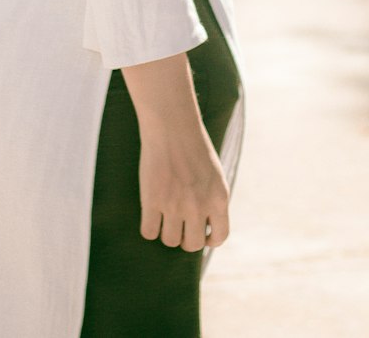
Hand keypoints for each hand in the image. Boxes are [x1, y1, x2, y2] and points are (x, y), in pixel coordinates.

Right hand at [137, 121, 229, 251]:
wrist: (172, 124)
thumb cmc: (193, 145)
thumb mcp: (214, 174)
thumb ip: (212, 200)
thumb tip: (207, 228)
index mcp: (219, 198)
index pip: (219, 237)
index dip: (209, 240)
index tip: (201, 235)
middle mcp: (199, 205)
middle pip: (192, 244)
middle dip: (185, 237)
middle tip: (178, 223)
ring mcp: (175, 205)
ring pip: (170, 241)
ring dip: (166, 231)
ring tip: (163, 215)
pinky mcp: (153, 200)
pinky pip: (149, 232)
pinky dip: (149, 227)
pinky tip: (150, 213)